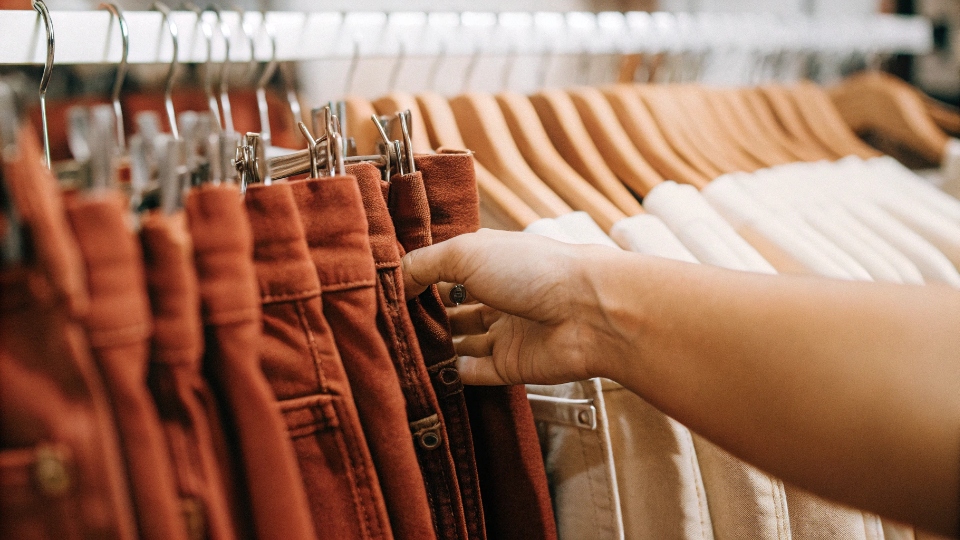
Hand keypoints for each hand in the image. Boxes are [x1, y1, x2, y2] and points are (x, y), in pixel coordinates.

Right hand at [401, 229, 620, 385]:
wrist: (588, 312)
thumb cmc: (533, 269)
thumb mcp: (467, 252)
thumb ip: (425, 264)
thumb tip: (395, 279)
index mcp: (490, 262)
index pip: (445, 270)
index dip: (417, 279)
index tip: (384, 291)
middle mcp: (498, 295)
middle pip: (452, 308)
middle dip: (422, 315)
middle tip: (386, 325)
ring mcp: (506, 332)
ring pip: (462, 341)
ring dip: (434, 345)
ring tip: (398, 350)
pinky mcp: (513, 366)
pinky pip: (476, 372)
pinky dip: (452, 373)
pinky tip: (427, 372)